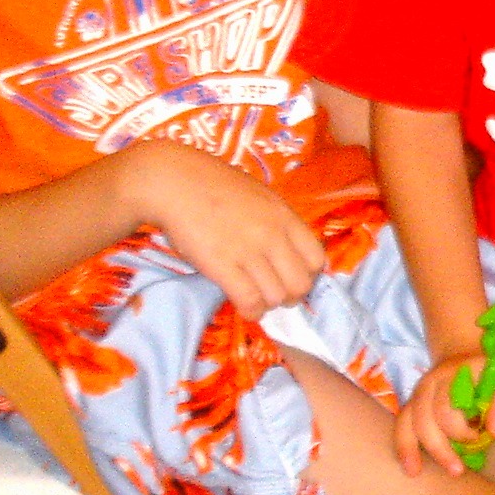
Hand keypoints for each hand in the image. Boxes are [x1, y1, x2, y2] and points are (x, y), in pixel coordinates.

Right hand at [131, 142, 324, 319]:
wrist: (177, 182)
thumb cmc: (215, 186)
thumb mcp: (260, 198)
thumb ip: (277, 223)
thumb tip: (285, 253)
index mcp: (286, 217)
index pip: (317, 259)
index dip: (309, 275)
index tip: (294, 278)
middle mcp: (273, 236)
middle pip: (301, 283)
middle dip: (292, 296)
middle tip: (277, 296)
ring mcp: (249, 251)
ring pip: (278, 296)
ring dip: (269, 305)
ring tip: (258, 301)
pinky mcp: (223, 266)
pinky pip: (250, 300)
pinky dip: (251, 311)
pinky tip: (245, 308)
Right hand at [396, 350, 494, 476]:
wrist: (464, 355)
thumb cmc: (490, 375)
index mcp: (457, 374)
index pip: (449, 406)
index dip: (460, 430)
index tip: (477, 439)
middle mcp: (433, 381)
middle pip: (426, 418)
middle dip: (441, 447)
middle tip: (459, 470)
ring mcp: (419, 392)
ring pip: (409, 422)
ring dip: (415, 449)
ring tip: (418, 473)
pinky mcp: (411, 403)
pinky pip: (401, 425)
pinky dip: (403, 447)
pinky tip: (411, 469)